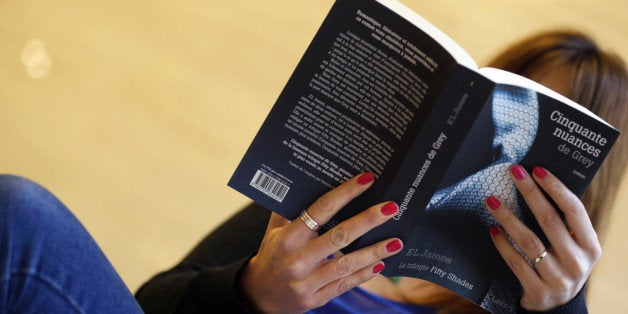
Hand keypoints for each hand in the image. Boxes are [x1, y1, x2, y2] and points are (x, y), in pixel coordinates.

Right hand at [240, 172, 402, 312]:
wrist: (260, 295)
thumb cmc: (271, 255)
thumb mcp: (274, 230)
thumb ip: (289, 208)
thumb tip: (307, 180)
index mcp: (288, 237)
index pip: (320, 210)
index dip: (345, 194)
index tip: (366, 180)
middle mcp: (299, 259)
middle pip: (339, 236)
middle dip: (367, 220)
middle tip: (391, 208)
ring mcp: (308, 281)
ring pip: (346, 264)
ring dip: (374, 252)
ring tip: (397, 241)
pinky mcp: (316, 298)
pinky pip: (345, 284)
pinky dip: (364, 274)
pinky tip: (382, 263)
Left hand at [486, 165, 600, 310]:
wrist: (557, 307)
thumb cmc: (562, 265)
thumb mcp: (573, 248)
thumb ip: (563, 224)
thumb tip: (537, 185)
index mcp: (590, 246)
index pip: (574, 210)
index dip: (556, 188)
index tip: (538, 169)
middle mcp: (577, 262)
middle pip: (549, 221)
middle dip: (530, 193)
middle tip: (514, 172)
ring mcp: (558, 278)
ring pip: (528, 242)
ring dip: (508, 217)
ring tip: (491, 200)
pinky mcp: (538, 291)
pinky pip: (515, 262)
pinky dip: (502, 244)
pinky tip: (492, 229)